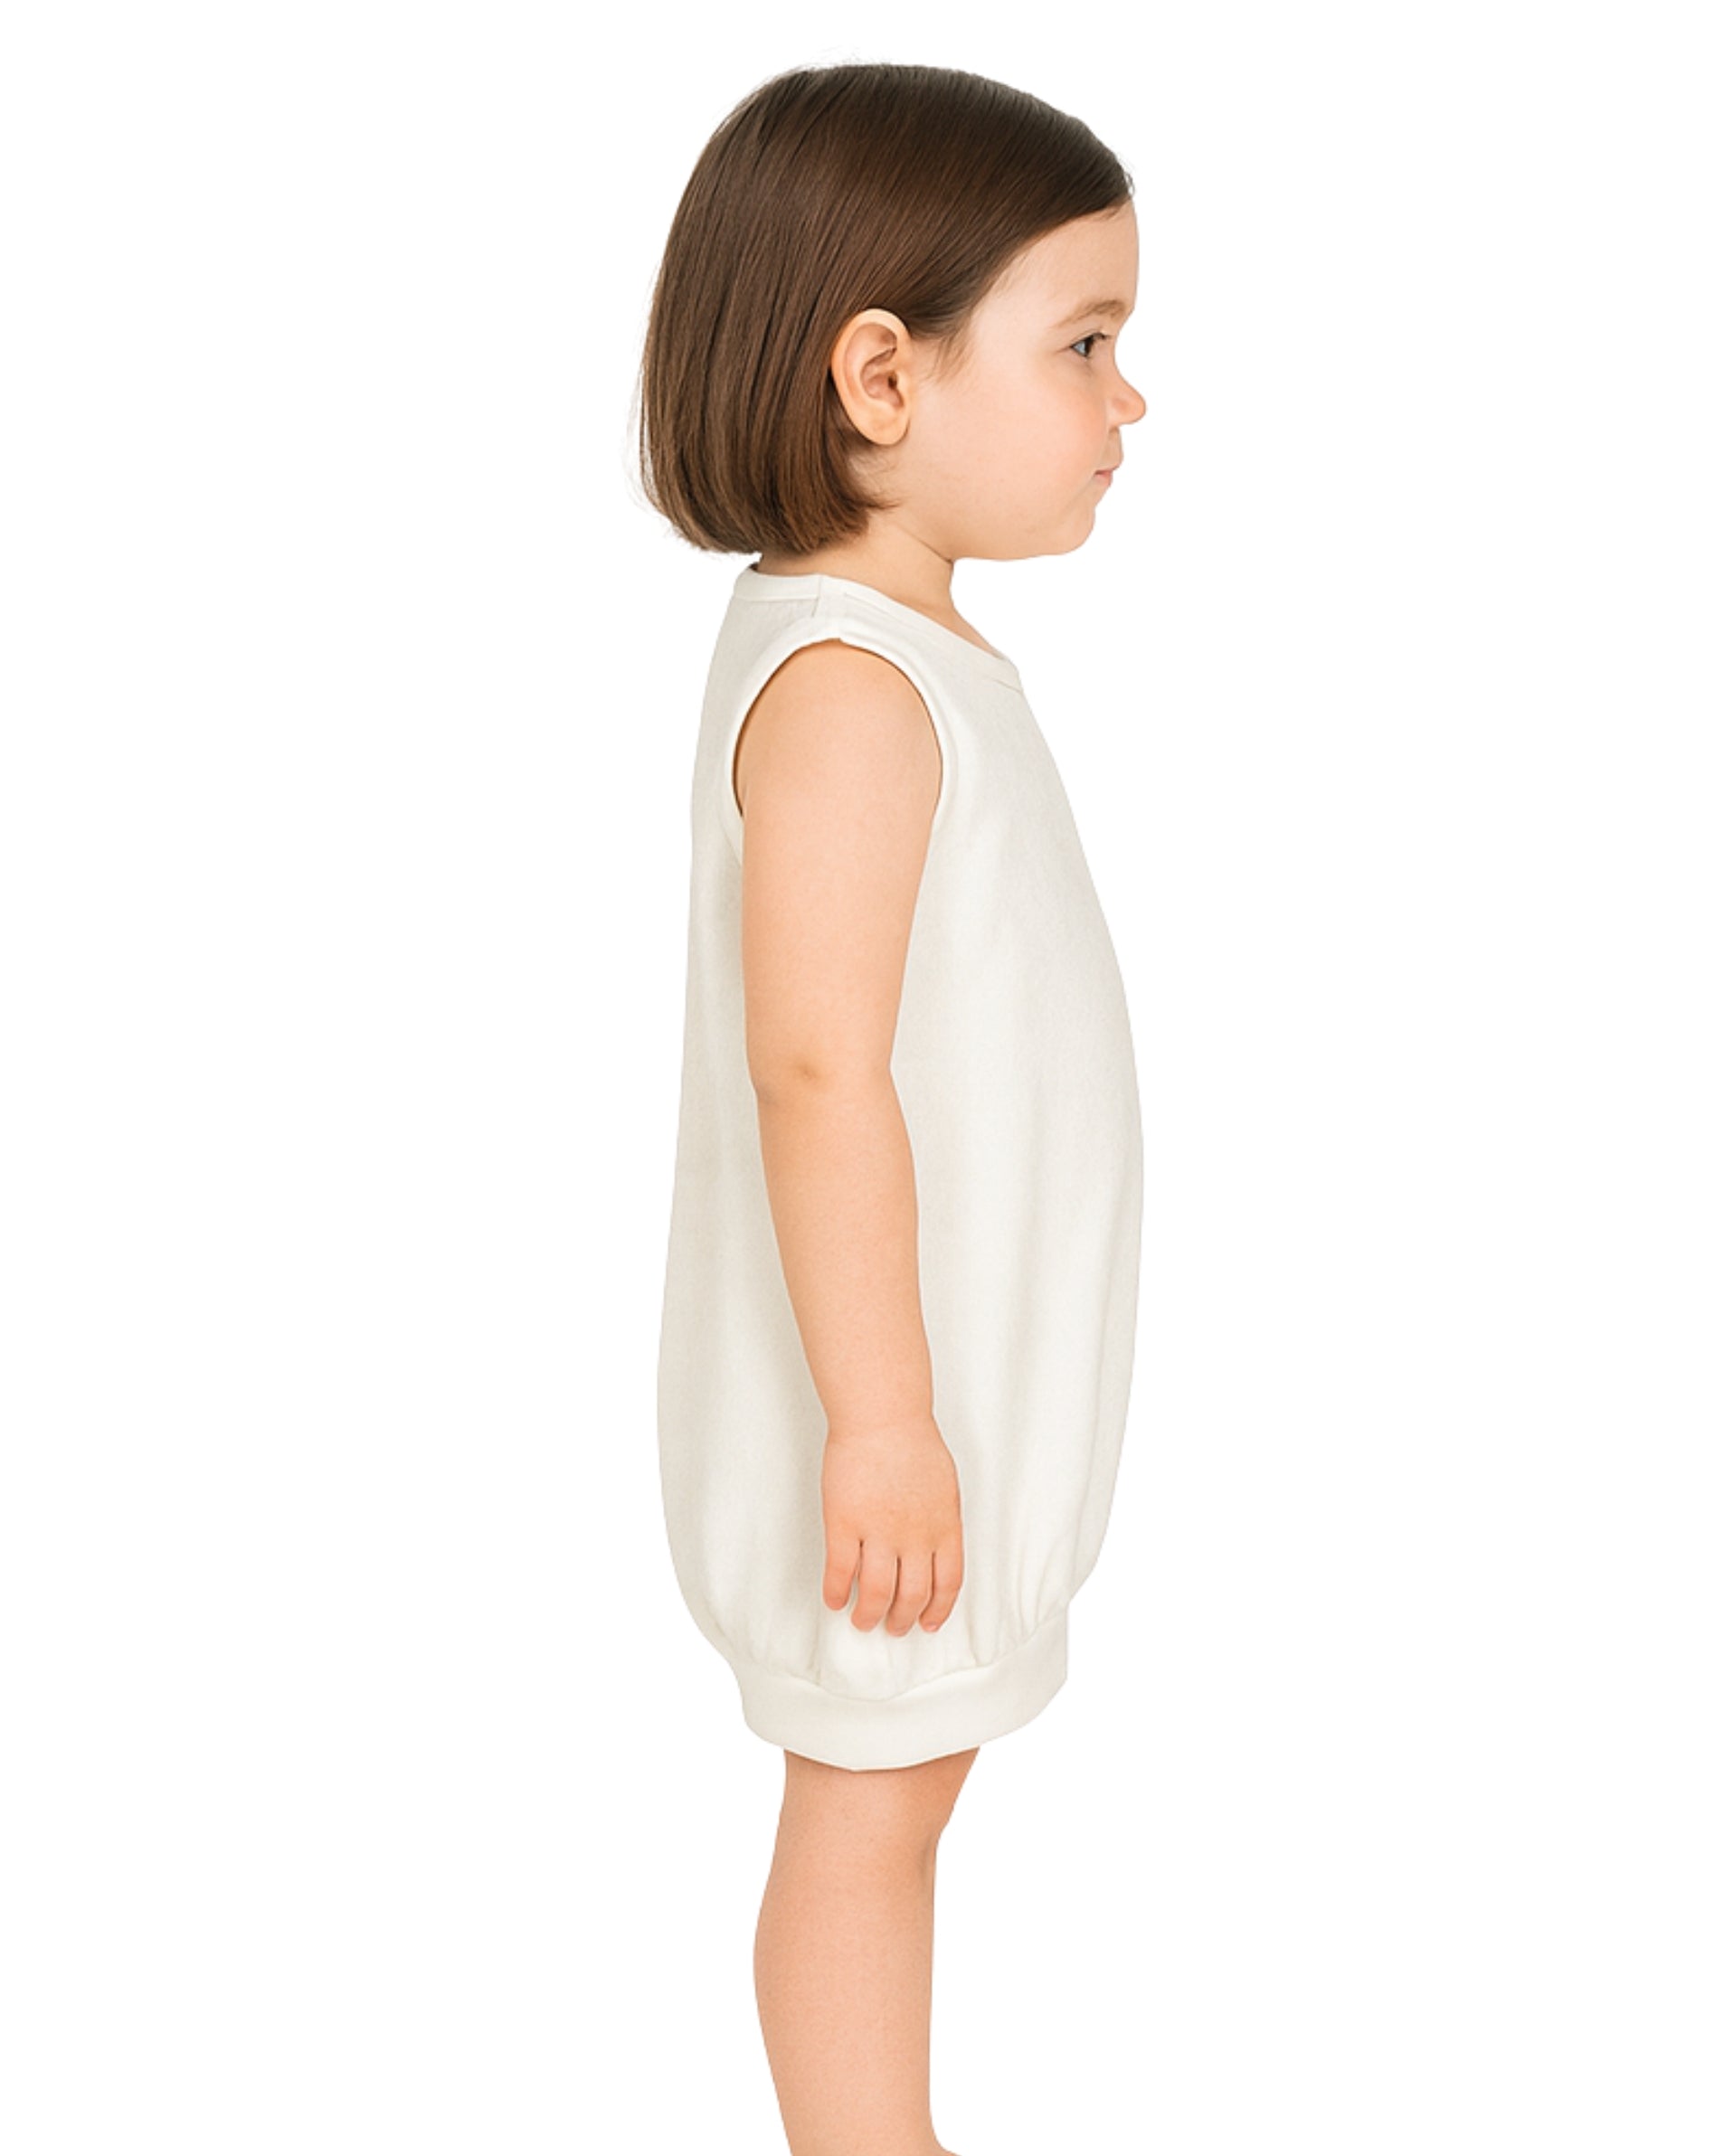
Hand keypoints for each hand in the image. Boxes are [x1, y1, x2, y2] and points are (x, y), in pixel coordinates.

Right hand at [820, 1415, 964, 1634]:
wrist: (882, 1416)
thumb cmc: (913, 1443)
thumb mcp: (944, 1487)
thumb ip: (941, 1522)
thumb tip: (935, 1550)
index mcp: (944, 1527)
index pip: (947, 1584)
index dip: (938, 1610)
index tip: (928, 1624)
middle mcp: (915, 1537)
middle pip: (913, 1596)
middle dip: (902, 1619)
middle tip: (894, 1627)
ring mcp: (879, 1532)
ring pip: (877, 1594)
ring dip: (869, 1615)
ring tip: (862, 1621)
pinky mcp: (844, 1523)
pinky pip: (841, 1572)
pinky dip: (837, 1593)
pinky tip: (835, 1600)